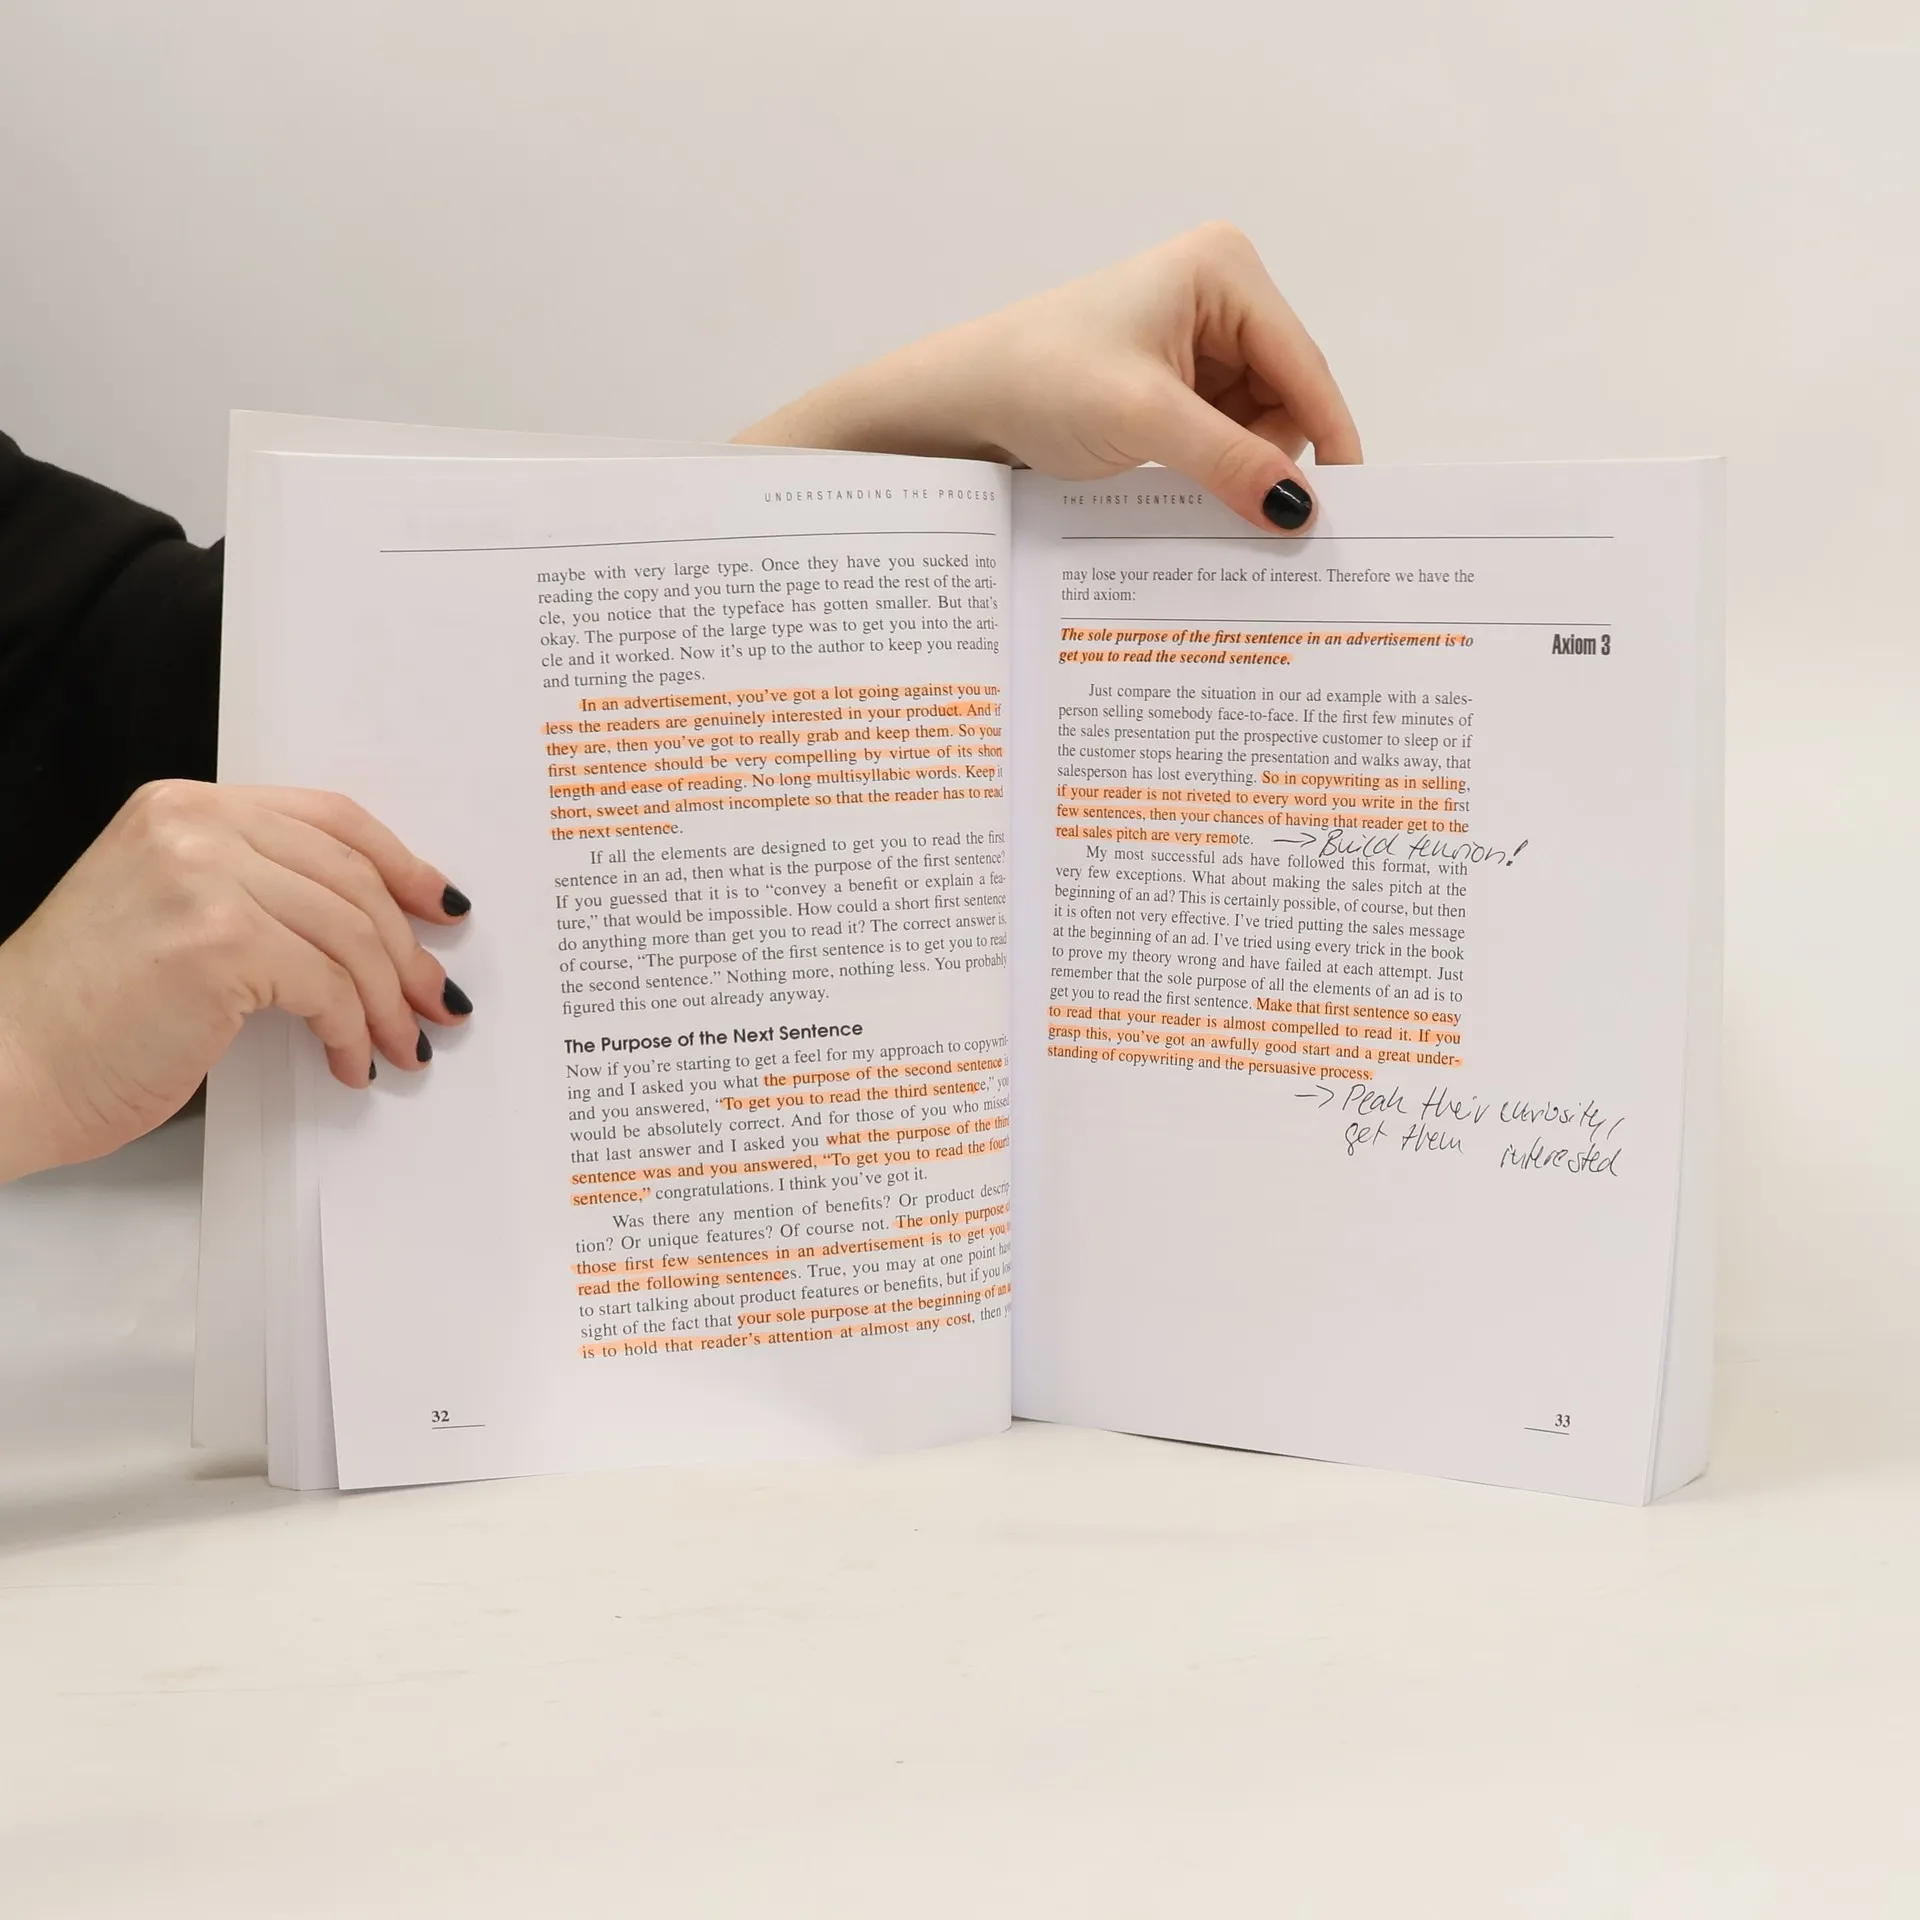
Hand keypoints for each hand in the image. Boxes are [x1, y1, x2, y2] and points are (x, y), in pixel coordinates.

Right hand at [0, 781, 472, 1181]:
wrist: (6, 1065)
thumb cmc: (84, 1012)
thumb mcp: (169, 911)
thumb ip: (252, 889)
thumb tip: (370, 927)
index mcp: (183, 806)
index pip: (329, 820)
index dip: (401, 865)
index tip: (442, 907)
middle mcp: (195, 827)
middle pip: (351, 880)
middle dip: (407, 950)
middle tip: (437, 1001)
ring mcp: (205, 878)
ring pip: (349, 936)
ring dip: (390, 1002)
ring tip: (405, 1045)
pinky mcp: (219, 943)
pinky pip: (327, 986)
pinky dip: (353, 1030)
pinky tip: (349, 1062)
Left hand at [735, 222, 1360, 530]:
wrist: (960, 403)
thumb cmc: (1040, 381)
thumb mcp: (1146, 422)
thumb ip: (1231, 463)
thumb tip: (1301, 512)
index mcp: (1224, 270)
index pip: (1305, 364)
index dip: (1329, 436)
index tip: (1347, 506)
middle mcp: (1219, 295)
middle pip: (1288, 395)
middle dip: (1266, 453)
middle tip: (1235, 504)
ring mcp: (1197, 339)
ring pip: (1258, 423)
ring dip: (1235, 466)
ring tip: (1183, 485)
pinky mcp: (1174, 382)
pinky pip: (1222, 434)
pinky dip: (1212, 468)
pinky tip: (1181, 485)